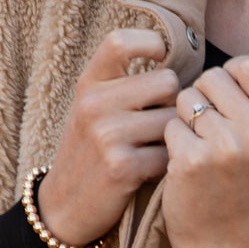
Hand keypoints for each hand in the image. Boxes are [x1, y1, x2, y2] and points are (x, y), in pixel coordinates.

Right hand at [36, 28, 177, 247]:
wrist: (64, 205)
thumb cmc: (90, 150)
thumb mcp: (93, 107)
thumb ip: (124, 82)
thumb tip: (184, 59)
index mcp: (89, 84)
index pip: (121, 42)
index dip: (151, 44)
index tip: (162, 58)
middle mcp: (94, 104)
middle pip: (167, 82)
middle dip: (173, 103)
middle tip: (160, 122)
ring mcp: (106, 135)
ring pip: (173, 120)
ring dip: (174, 137)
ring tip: (154, 148)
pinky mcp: (121, 167)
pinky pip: (170, 154)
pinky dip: (168, 164)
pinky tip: (151, 170)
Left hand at [162, 57, 248, 247]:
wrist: (223, 240)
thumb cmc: (242, 183)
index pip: (248, 65)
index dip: (229, 78)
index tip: (226, 104)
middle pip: (211, 77)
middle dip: (202, 98)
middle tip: (209, 132)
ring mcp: (225, 147)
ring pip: (186, 98)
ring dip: (184, 119)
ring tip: (198, 147)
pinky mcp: (191, 160)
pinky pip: (170, 125)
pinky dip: (171, 142)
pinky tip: (184, 164)